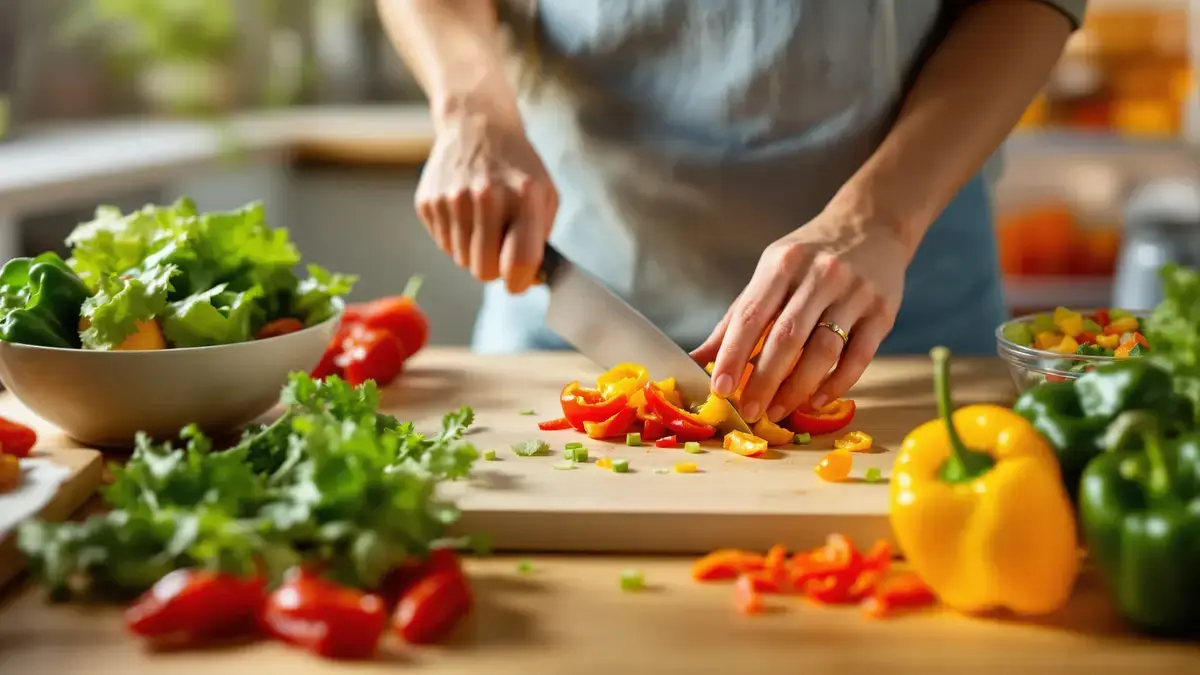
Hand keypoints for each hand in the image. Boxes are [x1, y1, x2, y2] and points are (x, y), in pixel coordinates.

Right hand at [415, 110, 557, 293]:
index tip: (518, 282)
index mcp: (522, 197)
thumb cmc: (518, 166)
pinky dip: (456, 236)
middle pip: (484, 270)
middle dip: (495, 268)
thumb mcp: (545, 193)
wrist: (477, 124)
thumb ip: (541, 238)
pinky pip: (443, 245)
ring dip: (474, 250)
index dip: (519, 282)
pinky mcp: (428, 201)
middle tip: (500, 247)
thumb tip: (528, 280)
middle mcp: (485, 197)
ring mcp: (452, 199)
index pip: (519, 263)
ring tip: (483, 221)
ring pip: (462, 260)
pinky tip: (465, 211)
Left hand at [691, 200, 911, 423]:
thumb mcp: (771, 272)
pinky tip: (816, 401)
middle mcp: (820, 276)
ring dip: (797, 388)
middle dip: (764, 381)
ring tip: (777, 411)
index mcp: (783, 264)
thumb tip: (698, 357)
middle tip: (748, 412)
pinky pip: (858, 357)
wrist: (873, 224)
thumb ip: (738, 316)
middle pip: (787, 338)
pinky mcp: (882, 313)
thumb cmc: (811, 255)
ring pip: (824, 351)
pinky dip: (836, 384)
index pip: (752, 316)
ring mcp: (855, 294)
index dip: (733, 355)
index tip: (719, 388)